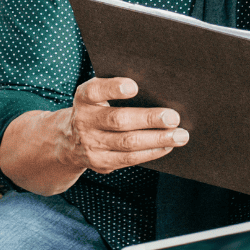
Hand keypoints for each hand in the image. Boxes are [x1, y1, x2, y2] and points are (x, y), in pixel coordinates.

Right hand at [59, 77, 188, 174]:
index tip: (134, 86)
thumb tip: (157, 89)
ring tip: (180, 135)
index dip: (113, 88)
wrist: (70, 142)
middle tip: (173, 117)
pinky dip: (151, 152)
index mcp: (83, 98)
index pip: (95, 91)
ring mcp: (92, 144)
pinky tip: (167, 146)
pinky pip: (130, 159)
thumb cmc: (95, 110)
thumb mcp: (96, 96)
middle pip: (118, 120)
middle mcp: (84, 121)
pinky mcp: (101, 162)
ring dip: (158, 139)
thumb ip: (115, 90)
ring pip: (128, 143)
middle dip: (149, 119)